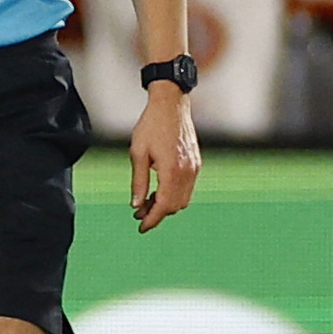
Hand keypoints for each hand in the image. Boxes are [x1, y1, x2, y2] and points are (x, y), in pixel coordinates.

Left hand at [130, 81, 200, 232]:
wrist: (171, 105)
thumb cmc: (150, 126)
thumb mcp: (137, 154)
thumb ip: (138, 181)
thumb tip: (136, 205)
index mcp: (172, 171)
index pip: (163, 205)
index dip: (152, 219)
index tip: (140, 227)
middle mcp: (187, 172)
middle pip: (175, 206)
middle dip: (157, 213)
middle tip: (138, 213)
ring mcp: (194, 168)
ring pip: (183, 199)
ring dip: (166, 204)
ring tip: (146, 202)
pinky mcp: (196, 163)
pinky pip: (187, 188)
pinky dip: (174, 194)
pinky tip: (158, 190)